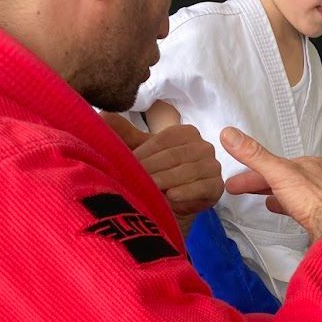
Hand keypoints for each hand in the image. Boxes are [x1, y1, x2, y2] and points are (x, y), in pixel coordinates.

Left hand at [99, 111, 222, 227]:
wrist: (172, 205)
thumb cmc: (156, 175)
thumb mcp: (141, 155)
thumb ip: (125, 136)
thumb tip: (104, 115)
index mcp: (185, 133)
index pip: (162, 141)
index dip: (143, 154)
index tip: (127, 166)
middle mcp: (203, 146)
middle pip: (174, 156)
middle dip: (152, 169)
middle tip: (134, 181)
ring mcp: (213, 166)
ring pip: (187, 171)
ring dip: (166, 181)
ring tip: (149, 190)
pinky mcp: (217, 187)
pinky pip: (203, 187)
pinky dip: (186, 192)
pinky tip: (171, 196)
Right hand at [221, 127, 321, 249]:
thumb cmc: (315, 201)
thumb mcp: (278, 172)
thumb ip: (254, 155)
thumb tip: (231, 135)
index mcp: (308, 164)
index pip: (273, 164)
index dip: (250, 172)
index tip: (234, 181)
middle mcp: (317, 178)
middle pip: (281, 178)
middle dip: (259, 183)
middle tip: (238, 189)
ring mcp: (321, 197)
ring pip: (292, 191)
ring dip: (274, 193)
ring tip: (260, 198)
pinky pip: (301, 207)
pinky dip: (287, 206)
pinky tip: (280, 209)